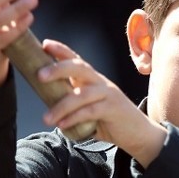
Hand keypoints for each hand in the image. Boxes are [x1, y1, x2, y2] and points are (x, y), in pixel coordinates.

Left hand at [38, 40, 166, 165]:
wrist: (139, 134)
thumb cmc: (110, 120)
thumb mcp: (90, 107)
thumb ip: (74, 101)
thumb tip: (47, 101)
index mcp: (94, 79)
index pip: (76, 60)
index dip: (61, 50)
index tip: (45, 44)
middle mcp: (101, 82)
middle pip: (79, 68)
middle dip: (58, 68)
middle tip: (39, 75)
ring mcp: (108, 94)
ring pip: (82, 94)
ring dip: (61, 106)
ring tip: (46, 118)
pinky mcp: (113, 109)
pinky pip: (90, 111)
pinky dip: (74, 118)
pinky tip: (62, 125)